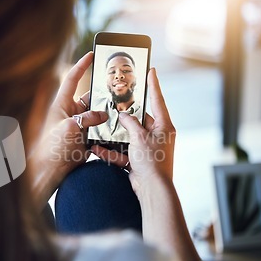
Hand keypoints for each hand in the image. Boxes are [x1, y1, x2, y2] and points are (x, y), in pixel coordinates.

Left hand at [28, 52, 107, 204]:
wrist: (51, 171)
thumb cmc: (52, 148)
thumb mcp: (69, 128)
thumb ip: (87, 118)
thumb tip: (103, 115)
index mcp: (62, 104)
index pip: (73, 79)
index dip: (82, 65)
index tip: (92, 54)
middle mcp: (71, 112)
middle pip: (90, 97)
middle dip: (103, 95)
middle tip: (118, 91)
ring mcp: (79, 125)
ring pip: (98, 114)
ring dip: (107, 114)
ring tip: (122, 110)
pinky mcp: (86, 138)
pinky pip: (100, 129)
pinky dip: (108, 129)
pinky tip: (119, 128)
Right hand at [91, 68, 175, 195]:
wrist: (152, 190)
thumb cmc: (152, 162)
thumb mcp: (139, 137)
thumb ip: (130, 123)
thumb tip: (123, 116)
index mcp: (164, 126)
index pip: (158, 100)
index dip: (153, 85)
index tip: (151, 70)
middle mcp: (158, 136)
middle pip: (139, 121)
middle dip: (124, 118)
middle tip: (113, 107)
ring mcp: (148, 149)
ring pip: (128, 138)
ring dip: (114, 137)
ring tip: (100, 129)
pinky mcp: (138, 161)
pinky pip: (123, 153)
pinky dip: (111, 152)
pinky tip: (97, 149)